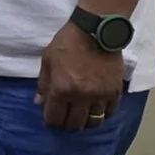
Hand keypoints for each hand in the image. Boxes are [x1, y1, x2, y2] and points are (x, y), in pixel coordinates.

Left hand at [36, 17, 124, 132]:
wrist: (96, 30)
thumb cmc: (68, 42)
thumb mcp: (47, 60)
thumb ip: (43, 84)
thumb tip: (40, 102)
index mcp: (61, 89)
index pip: (54, 118)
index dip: (51, 121)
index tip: (52, 118)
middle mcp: (80, 96)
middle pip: (74, 124)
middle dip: (67, 123)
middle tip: (66, 118)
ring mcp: (100, 95)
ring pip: (93, 122)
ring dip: (86, 121)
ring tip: (82, 115)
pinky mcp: (115, 91)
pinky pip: (109, 112)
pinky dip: (103, 113)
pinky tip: (97, 108)